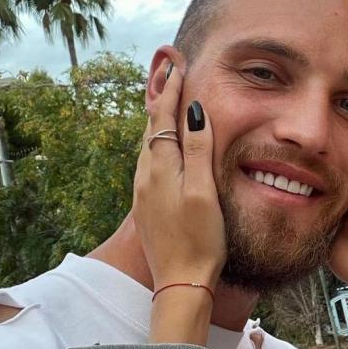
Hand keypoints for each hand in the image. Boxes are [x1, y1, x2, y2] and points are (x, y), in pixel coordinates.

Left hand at [132, 64, 226, 343]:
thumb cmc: (201, 240)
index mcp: (160, 169)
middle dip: (158, 97)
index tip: (175, 65)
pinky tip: (160, 146)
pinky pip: (147, 161)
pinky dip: (154, 141)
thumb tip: (193, 111)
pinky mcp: (145, 205)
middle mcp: (145, 176)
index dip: (170, 90)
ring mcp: (143, 192)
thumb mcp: (205, 192)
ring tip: (161, 99)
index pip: (162, 118)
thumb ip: (198, 151)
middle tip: (165, 72)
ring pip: (146, 144)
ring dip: (154, 119)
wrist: (180, 283)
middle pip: (150, 127)